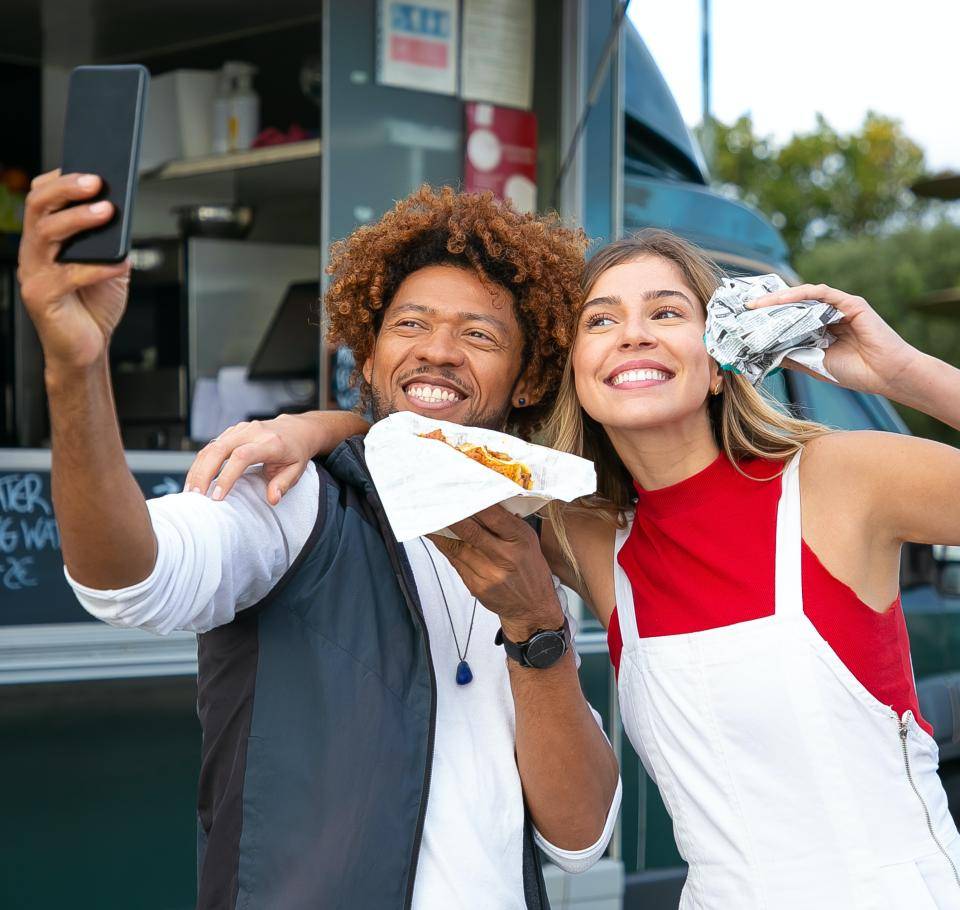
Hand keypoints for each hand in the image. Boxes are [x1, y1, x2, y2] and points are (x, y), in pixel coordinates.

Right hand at [17, 170, 130, 370]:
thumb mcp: (111, 265)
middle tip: (96, 181)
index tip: (90, 168)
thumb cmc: (95, 305)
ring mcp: (33, 272)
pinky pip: (66, 274)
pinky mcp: (40, 296)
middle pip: (38, 205)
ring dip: (78, 218)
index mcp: (46, 239)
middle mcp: (34, 251)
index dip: (61, 179)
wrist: (88, 348)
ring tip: (106, 211)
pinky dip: (96, 267)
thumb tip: (122, 212)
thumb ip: (113, 241)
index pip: (41, 197)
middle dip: (66, 188)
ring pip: (46, 232)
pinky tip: (118, 264)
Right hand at [183, 410, 370, 504]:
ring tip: (190, 492)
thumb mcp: (297, 470)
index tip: (217, 497)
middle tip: (195, 497)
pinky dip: (201, 463)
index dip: (227, 476)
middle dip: (203, 474)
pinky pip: (211, 445)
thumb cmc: (296, 452)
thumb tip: (272, 499)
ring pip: (211, 446)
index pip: (242, 456)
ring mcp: (240, 429)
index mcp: (270, 442)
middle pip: (219, 449)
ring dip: (198, 469)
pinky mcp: (232, 431)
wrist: (296, 429)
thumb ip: (283, 484)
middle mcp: (253, 432)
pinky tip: (196, 479)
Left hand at [428, 506, 563, 640]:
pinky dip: (444, 547)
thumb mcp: (528, 541)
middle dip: (451, 516)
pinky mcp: (477, 586)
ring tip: (429, 515)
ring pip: (457, 547)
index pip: (493, 516)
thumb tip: (480, 502)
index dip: (472, 504)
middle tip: (435, 501)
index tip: (458, 493)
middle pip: (471, 531)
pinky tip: (436, 536)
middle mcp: (506, 557)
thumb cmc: (530, 569)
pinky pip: (455, 562)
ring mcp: (489, 574)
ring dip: (440, 531)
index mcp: (520, 540)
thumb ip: (507, 523)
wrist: (532, 608)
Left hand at [746, 282, 915, 396]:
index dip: (766, 317)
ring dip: (777, 299)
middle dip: (766, 306)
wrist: (888, 376)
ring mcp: (839, 307)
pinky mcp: (851, 303)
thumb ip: (791, 355)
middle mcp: (828, 315)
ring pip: (802, 296)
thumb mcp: (813, 364)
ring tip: (754, 305)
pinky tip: (780, 299)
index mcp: (819, 329)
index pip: (788, 318)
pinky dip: (799, 295)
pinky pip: (820, 292)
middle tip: (741, 308)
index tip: (742, 321)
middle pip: (792, 305)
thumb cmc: (855, 372)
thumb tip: (762, 352)